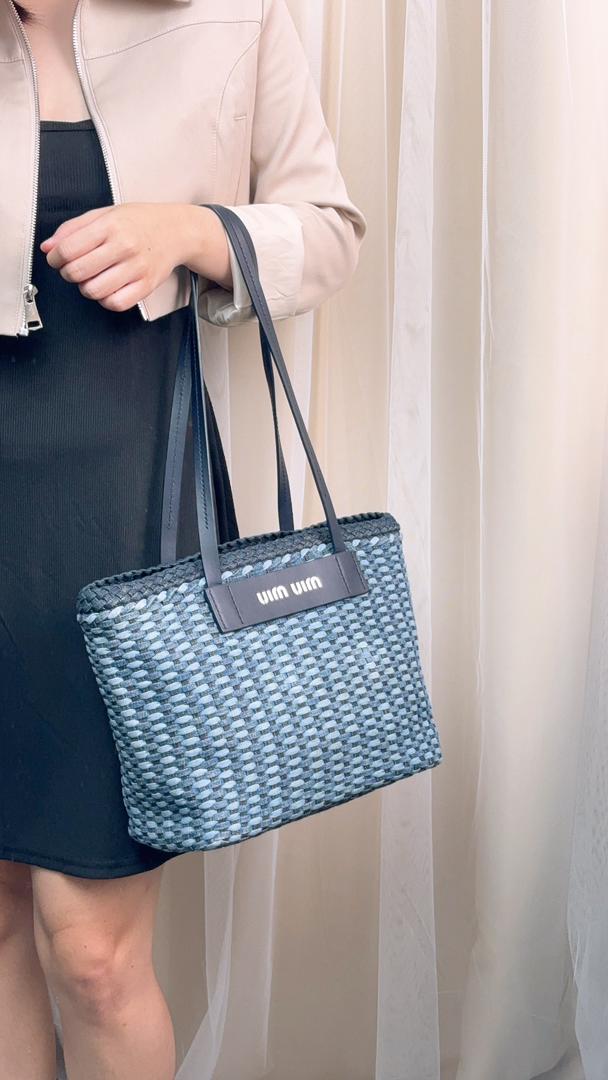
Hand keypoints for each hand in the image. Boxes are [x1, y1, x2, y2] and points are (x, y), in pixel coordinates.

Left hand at [40, 203, 232, 311]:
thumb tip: (48, 248)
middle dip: (68, 273)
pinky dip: (105, 300)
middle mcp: (124, 246)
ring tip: (91, 278)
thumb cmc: (138, 221)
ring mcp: (137, 268)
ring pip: (94, 291)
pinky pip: (116, 303)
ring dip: (85, 288)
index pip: (68, 249)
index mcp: (110, 225)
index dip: (55, 258)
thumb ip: (72, 229)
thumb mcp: (104, 214)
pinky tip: (107, 289)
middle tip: (73, 269)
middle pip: (78, 271)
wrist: (176, 231)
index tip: (56, 259)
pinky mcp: (146, 286)